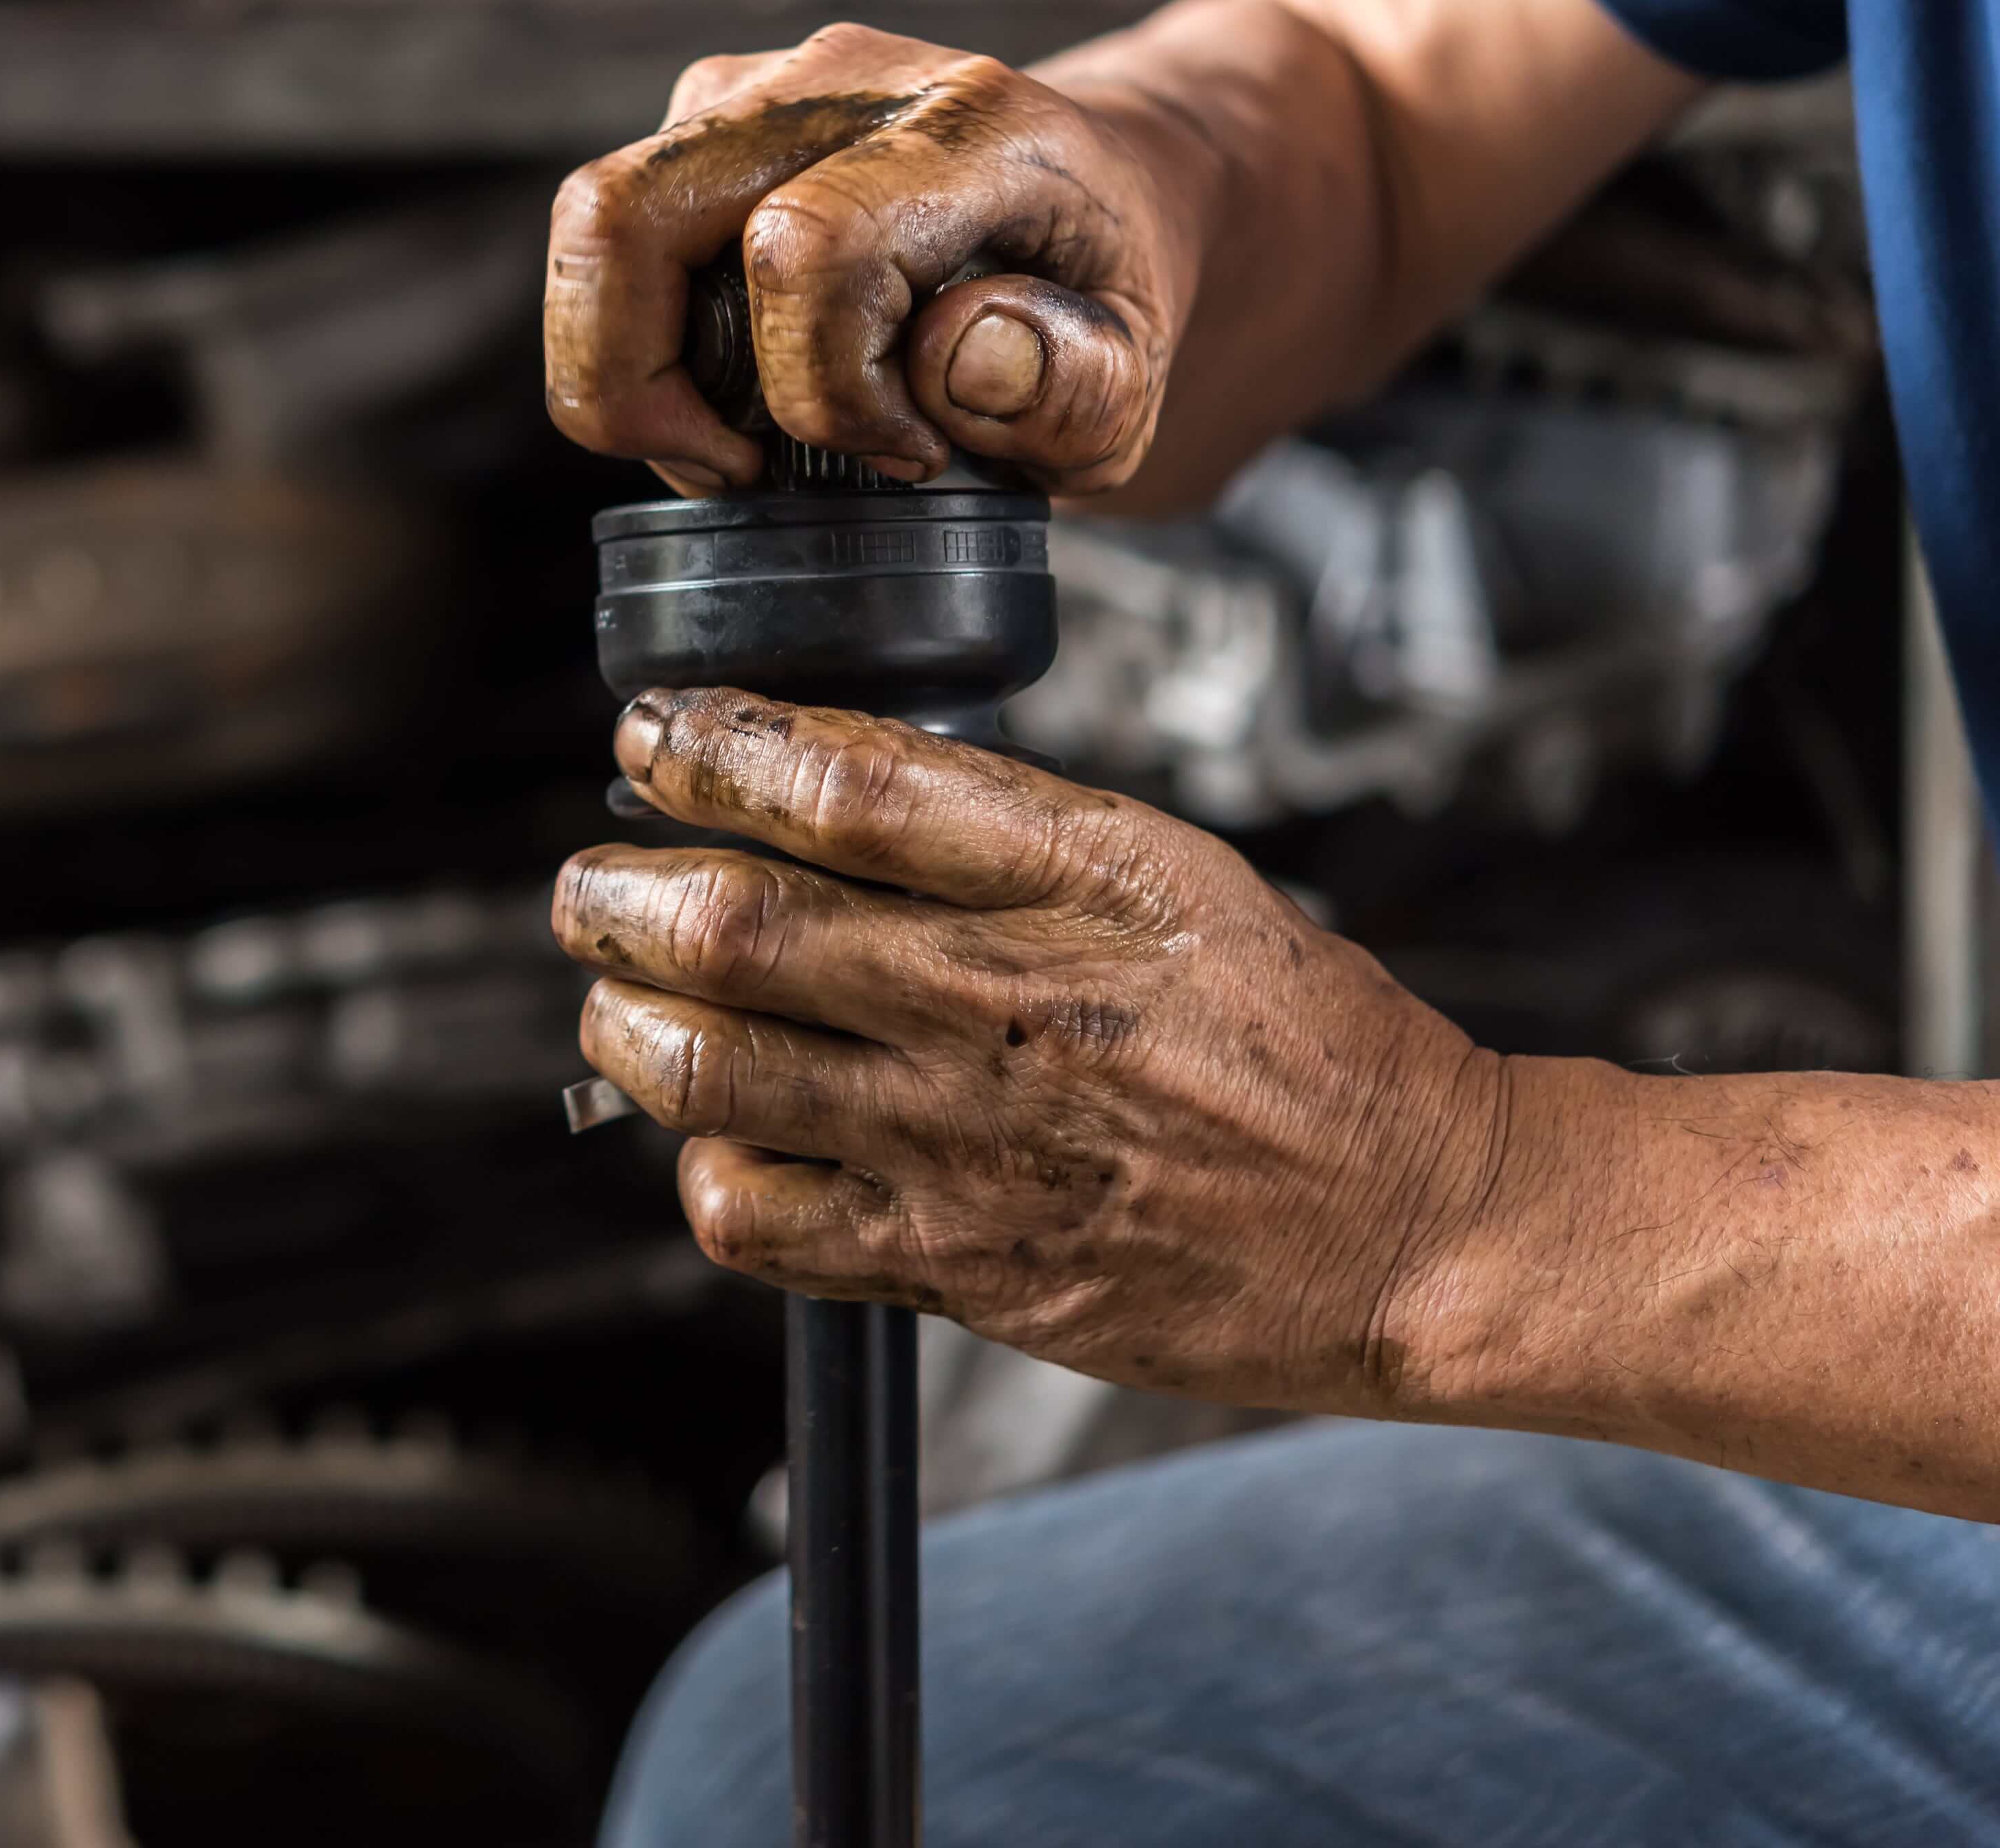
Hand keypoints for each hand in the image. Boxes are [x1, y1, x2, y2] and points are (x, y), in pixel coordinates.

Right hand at [542, 24, 1200, 496]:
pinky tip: (735, 385)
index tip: (905, 453)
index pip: (805, 247)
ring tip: (736, 440)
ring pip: (592, 227)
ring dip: (625, 369)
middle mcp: (840, 80)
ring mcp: (755, 87)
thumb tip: (952, 362)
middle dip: (638, 384)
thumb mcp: (1139, 380)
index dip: (820, 389)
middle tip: (738, 469)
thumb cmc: (1107, 294)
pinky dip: (636, 340)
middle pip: (626, 216)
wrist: (1107, 187)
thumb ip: (1074, 388)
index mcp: (969, 126)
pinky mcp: (702, 118)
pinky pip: (607, 238)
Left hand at [553, 687, 1513, 1416]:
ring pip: (717, 1072)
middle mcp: (1008, 1004)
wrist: (1413, 1222)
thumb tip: (818, 771)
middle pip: (741, 926)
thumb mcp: (1170, 873)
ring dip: (630, 1024)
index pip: (844, 785)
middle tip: (590, 884)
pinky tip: (714, 1144)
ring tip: (617, 996)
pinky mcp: (963, 1267)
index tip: (651, 737)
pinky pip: (765, 1222)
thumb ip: (999, 828)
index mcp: (1077, 880)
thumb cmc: (1292, 1037)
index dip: (714, 750)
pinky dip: (706, 1174)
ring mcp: (973, 1143)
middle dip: (622, 893)